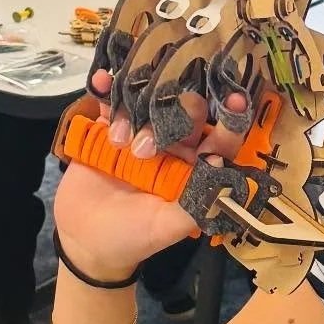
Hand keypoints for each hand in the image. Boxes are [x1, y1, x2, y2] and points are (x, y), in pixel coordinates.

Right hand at [51, 74, 248, 281]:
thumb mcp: (166, 226)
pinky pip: (109, 104)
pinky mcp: (108, 130)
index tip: (236, 100)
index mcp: (195, 167)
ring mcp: (140, 134)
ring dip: (136, 110)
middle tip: (153, 135)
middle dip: (176, 112)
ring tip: (119, 140)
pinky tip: (101, 80)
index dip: (229, 121)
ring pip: (147, 103)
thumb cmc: (134, 238)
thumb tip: (222, 168)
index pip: (218, 139)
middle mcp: (173, 145)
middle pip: (183, 112)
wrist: (87, 242)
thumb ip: (195, 203)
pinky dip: (105, 90)